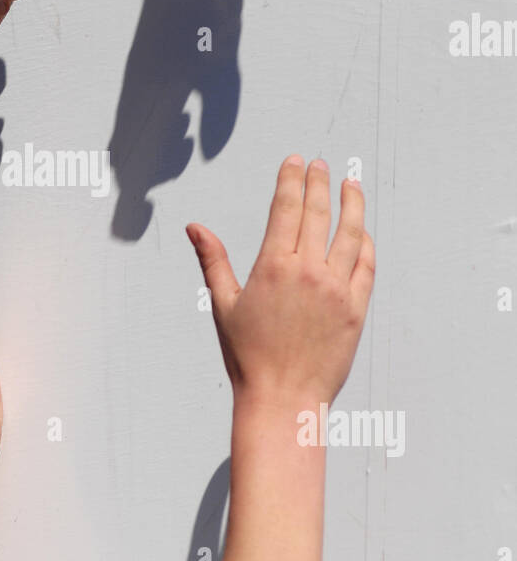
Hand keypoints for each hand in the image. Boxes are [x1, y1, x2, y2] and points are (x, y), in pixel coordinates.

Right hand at [186, 156, 374, 409]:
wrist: (283, 399)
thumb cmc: (247, 356)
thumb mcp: (222, 304)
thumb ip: (212, 260)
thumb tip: (194, 227)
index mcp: (273, 267)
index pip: (286, 208)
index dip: (291, 179)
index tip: (295, 161)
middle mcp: (308, 272)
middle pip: (318, 213)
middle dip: (319, 182)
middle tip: (319, 164)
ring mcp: (337, 290)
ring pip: (351, 234)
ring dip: (352, 204)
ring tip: (351, 185)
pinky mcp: (357, 309)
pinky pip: (366, 266)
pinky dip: (365, 245)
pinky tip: (362, 233)